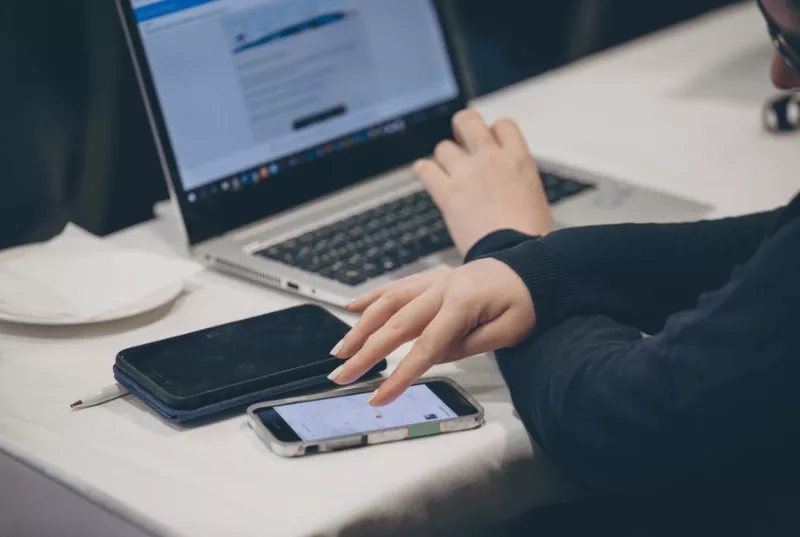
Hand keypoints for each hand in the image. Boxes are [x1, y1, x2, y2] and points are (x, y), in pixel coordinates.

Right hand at [329, 260, 534, 405]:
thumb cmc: (526, 302)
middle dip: (365, 354)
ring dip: (360, 328)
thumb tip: (433, 356)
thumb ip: (469, 345)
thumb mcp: (509, 331)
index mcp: (462, 304)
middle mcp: (442, 289)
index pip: (425, 348)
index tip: (378, 398)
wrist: (535, 270)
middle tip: (342, 376)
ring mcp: (434, 282)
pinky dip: (372, 298)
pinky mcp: (432, 280)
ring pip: (388, 303)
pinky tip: (352, 308)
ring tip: (340, 351)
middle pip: (396, 326)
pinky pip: (396, 287)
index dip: (399, 376)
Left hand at [414, 109, 552, 255]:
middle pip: (468, 121)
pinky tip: (428, 177)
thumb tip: (506, 184)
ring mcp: (467, 173)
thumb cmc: (530, 237)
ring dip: (444, 159)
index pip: (502, 125)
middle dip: (462, 128)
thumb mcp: (534, 197)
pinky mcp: (447, 192)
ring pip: (443, 147)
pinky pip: (424, 168)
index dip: (493, 132)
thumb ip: (516, 180)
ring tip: (447, 172)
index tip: (490, 143)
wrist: (515, 256)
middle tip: (460, 141)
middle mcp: (491, 159)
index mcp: (519, 159)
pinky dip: (424, 171)